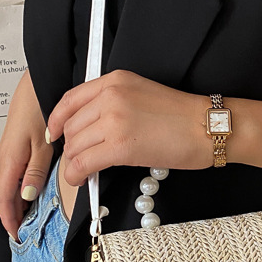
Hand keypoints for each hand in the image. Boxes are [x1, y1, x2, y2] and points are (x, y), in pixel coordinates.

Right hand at [0, 69, 51, 242]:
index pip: (4, 198)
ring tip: (28, 214)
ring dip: (16, 199)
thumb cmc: (39, 107)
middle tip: (24, 229)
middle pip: (4, 193)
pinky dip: (19, 185)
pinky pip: (14, 171)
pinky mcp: (14, 144)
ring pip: (8, 182)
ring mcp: (8, 151)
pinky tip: (31, 188)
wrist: (36, 82)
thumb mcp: (43, 144)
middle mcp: (5, 157)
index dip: (10, 218)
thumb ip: (36, 171)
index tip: (16, 235)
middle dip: (12, 212)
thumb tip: (27, 196)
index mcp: (10, 159)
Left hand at [46, 69, 212, 187]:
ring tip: (84, 172)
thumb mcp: (142, 94)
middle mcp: (110, 96)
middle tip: (80, 159)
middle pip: (71, 126)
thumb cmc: (183, 117)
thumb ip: (113, 103)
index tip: (55, 133)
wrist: (207, 127)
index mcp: (115, 80)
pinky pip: (83, 163)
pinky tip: (82, 180)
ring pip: (75, 146)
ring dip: (75, 163)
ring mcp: (113, 120)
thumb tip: (89, 129)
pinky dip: (76, 175)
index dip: (57, 120)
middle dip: (71, 147)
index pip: (70, 99)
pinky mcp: (120, 146)